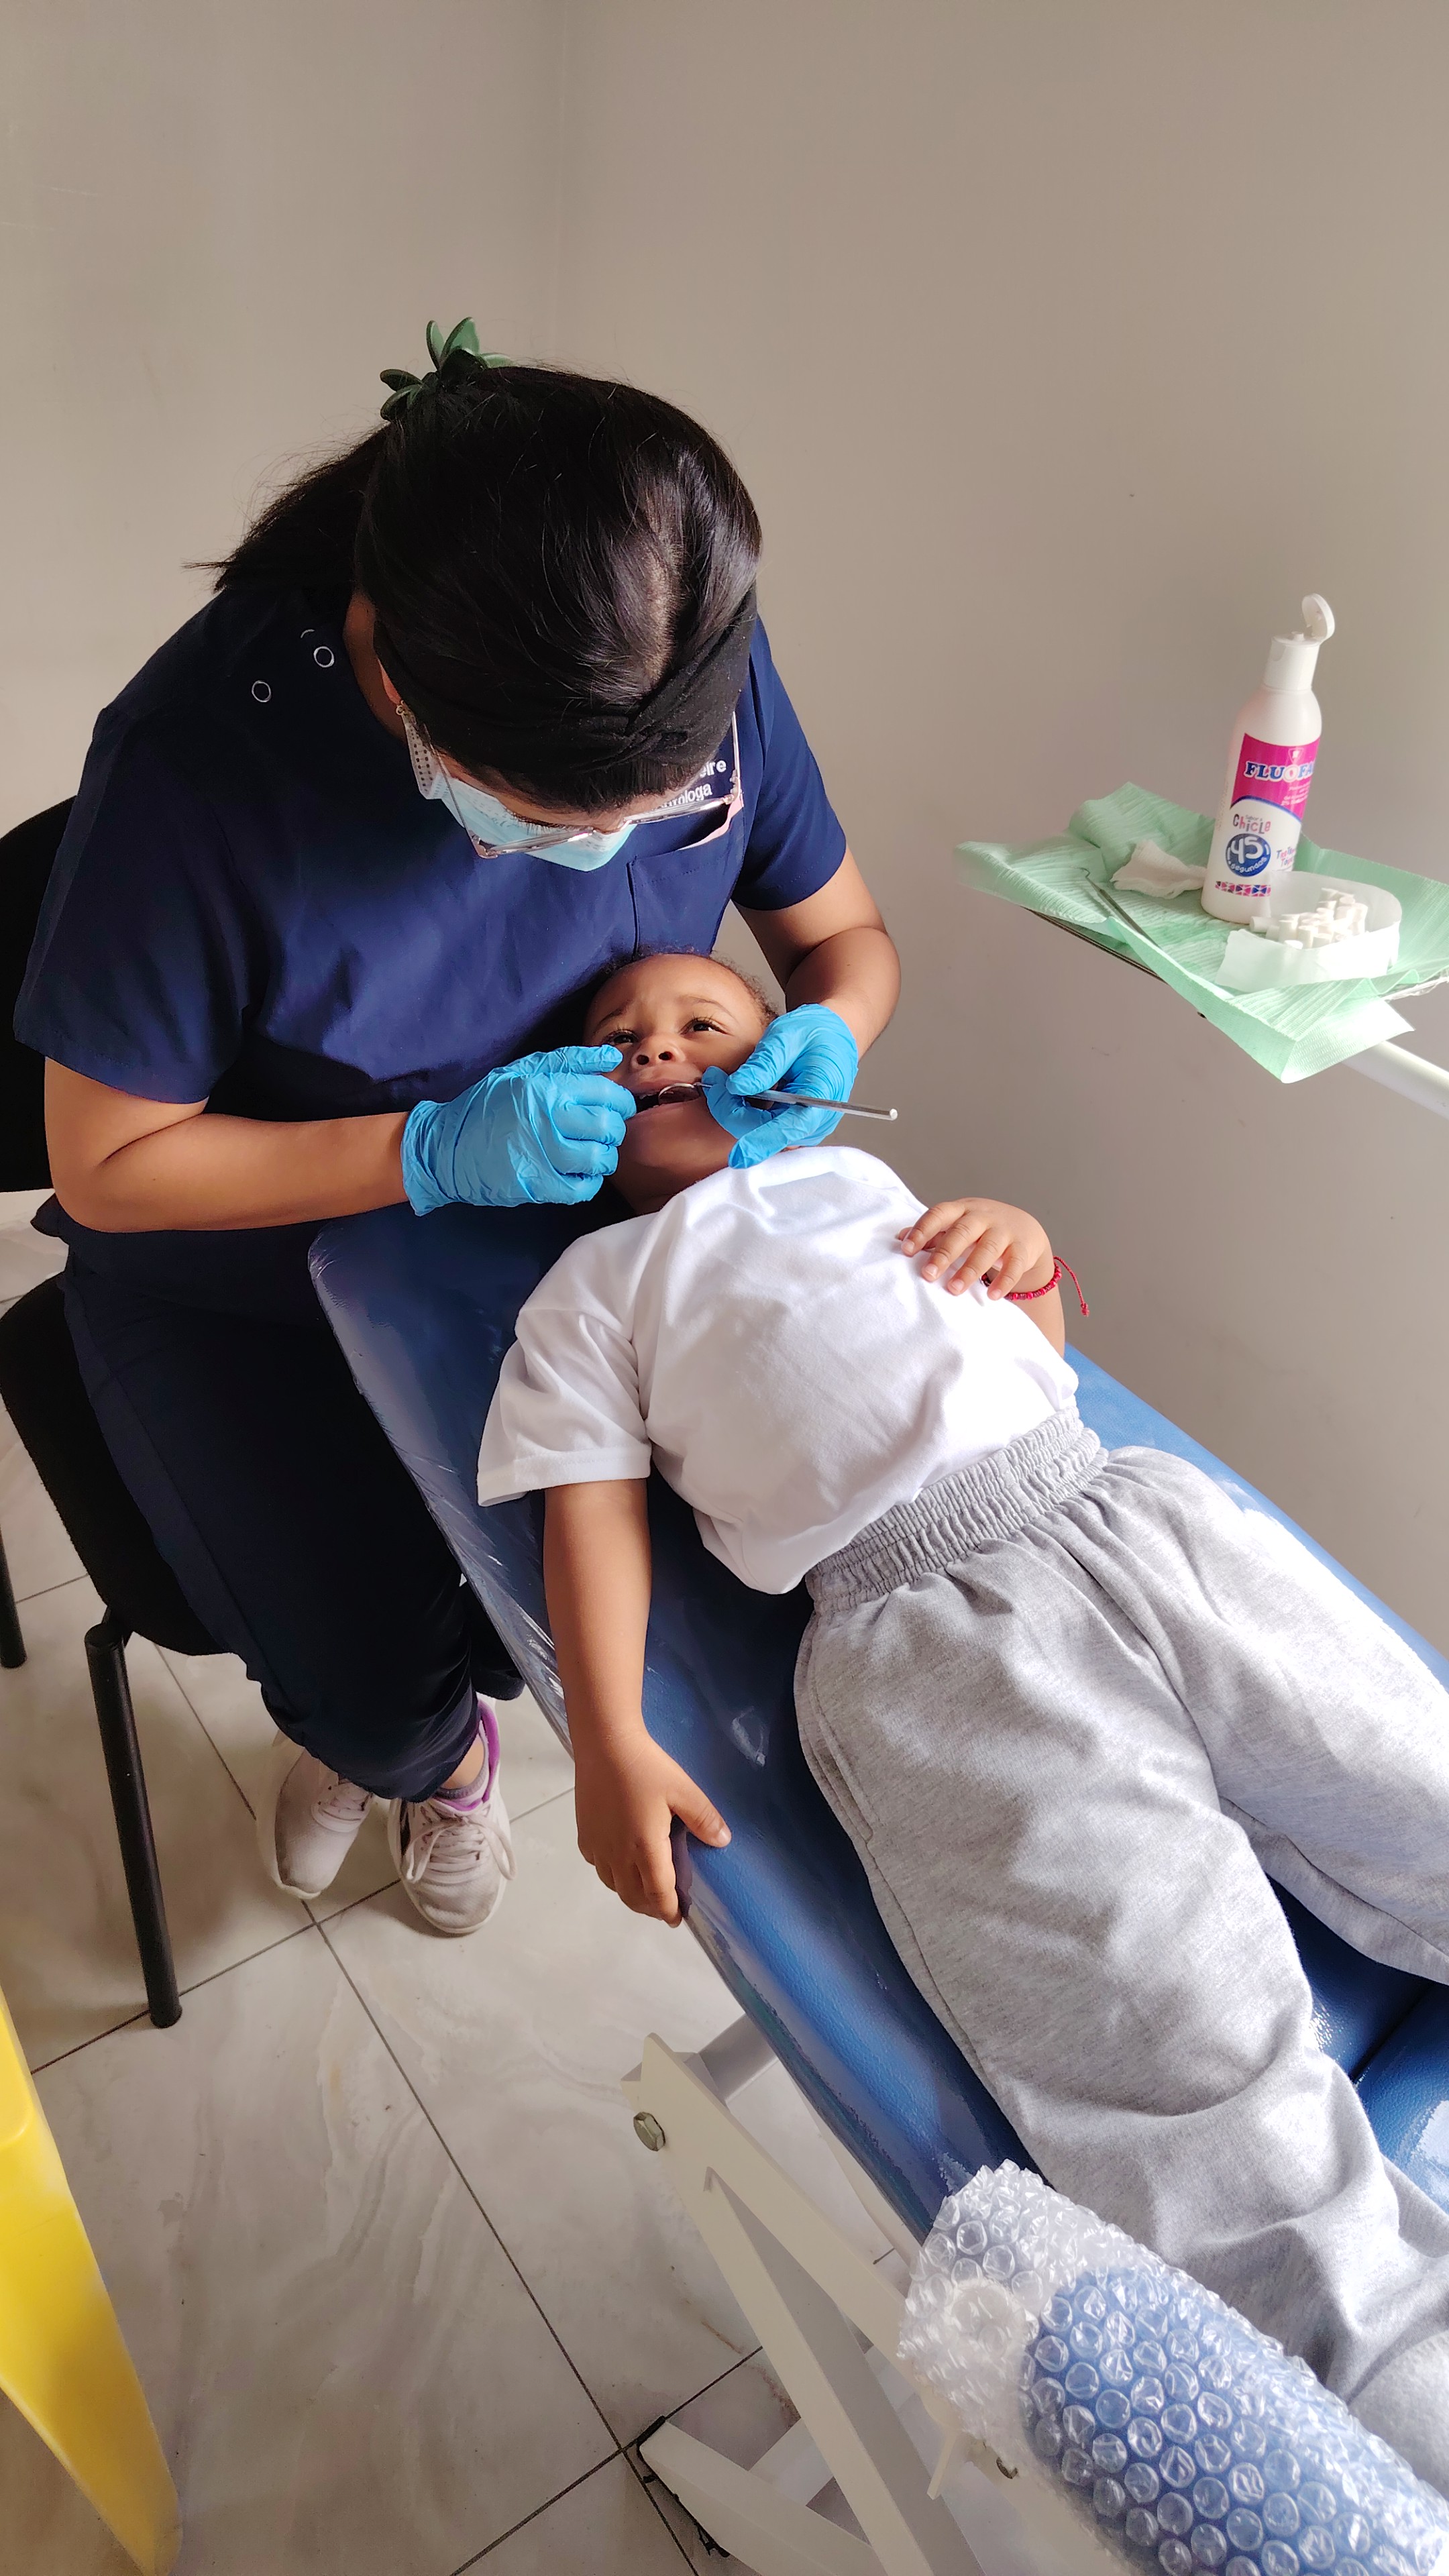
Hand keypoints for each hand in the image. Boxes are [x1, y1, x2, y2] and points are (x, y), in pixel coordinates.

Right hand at [401, 1046, 634, 1212]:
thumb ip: (568, 1062)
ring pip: (598, 1159)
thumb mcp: (522, 1071)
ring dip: (604, 1157)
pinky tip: (580, 1173)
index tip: (617, 1107)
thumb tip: (610, 1057)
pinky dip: (589, 1182)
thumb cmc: (486, 1106)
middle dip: (614, 1129)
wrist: (445, 1147)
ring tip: (593, 1152)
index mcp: (546, 1087)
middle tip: (605, 1131)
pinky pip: (582, 1189)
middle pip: (607, 1126)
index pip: (606, 1093)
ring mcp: (542, 1155)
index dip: (621, 1102)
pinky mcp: (536, 1185)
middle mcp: (547, 1119)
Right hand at [574, 1731, 729, 1924]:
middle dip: (650, 1908)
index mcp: (645, 1848)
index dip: (668, 1911)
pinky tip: (620, 1862)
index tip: (678, 1919)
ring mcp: (598, 1846)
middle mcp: (618, 1854)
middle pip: (633, 1896)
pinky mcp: (585, 1834)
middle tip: (664, 1907)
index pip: (657, 1893)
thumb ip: (704, 1818)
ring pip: (613, 1885)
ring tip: (644, 1889)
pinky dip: (611, 1874)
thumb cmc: (646, 1767)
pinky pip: (598, 1866)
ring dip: (630, 1894)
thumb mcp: (683, 1790)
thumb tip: (723, 1841)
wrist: (605, 1744)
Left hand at [702, 1003, 858, 1168]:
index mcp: (821, 1098)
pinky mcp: (790, 1126)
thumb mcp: (788, 1036)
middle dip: (731, 1109)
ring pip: (757, 1130)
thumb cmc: (817, 1034)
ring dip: (734, 1109)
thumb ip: (764, 1063)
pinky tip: (737, 1089)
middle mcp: (814, 1121)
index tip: (738, 1155)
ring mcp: (802, 1127)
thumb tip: (737, 1087)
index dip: (761, 1142)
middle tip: (714, 1077)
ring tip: (721, 1079)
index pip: (789, 1128)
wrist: (834, 1036)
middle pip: (763, 1131)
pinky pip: (760, 1126)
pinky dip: (743, 1110)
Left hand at [899, 1197, 1051, 1297]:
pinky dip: (1004, 1281)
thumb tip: (899, 1239)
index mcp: (962, 1209)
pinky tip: (992, 1296)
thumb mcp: (958, 1225)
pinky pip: (1014, 1265)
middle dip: (944, 1254)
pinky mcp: (1022, 1249)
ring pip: (987, 1249)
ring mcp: (1005, 1231)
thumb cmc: (981, 1229)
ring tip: (954, 1289)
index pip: (939, 1214)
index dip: (923, 1230)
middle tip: (927, 1275)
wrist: (1025, 1229)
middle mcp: (983, 1217)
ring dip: (970, 1270)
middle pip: (962, 1232)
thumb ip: (932, 1232)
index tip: (906, 1250)